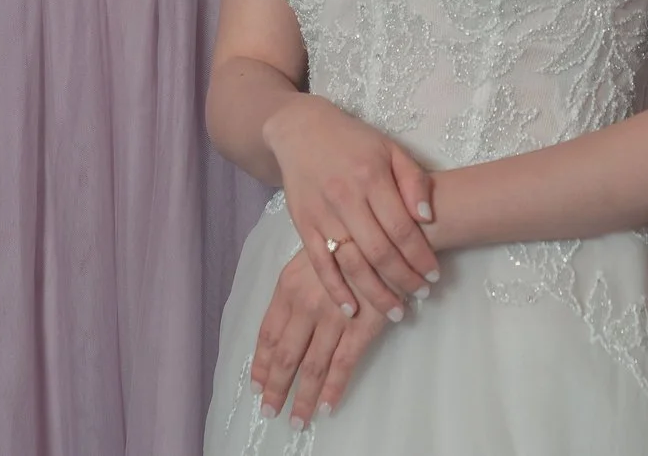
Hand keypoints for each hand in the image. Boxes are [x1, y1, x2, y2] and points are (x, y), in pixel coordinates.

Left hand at [250, 240, 397, 428]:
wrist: (391, 226)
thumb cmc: (353, 234)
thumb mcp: (315, 251)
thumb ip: (300, 283)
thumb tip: (289, 316)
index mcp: (290, 284)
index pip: (268, 332)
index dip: (260, 362)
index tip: (256, 384)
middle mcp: (306, 303)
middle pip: (284, 355)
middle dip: (276, 388)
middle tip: (269, 411)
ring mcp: (334, 316)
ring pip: (312, 366)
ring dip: (303, 397)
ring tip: (297, 420)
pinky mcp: (362, 326)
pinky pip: (343, 364)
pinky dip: (334, 388)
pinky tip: (327, 406)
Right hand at [261, 95, 439, 318]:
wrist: (302, 131)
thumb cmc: (354, 141)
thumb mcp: (391, 149)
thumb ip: (413, 181)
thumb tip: (428, 219)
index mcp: (371, 176)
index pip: (402, 227)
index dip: (421, 256)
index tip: (435, 275)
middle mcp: (346, 198)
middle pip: (379, 251)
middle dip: (404, 279)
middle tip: (422, 294)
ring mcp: (322, 215)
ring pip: (351, 264)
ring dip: (376, 293)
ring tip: (396, 311)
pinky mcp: (303, 227)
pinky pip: (320, 265)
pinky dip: (336, 291)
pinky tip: (352, 310)